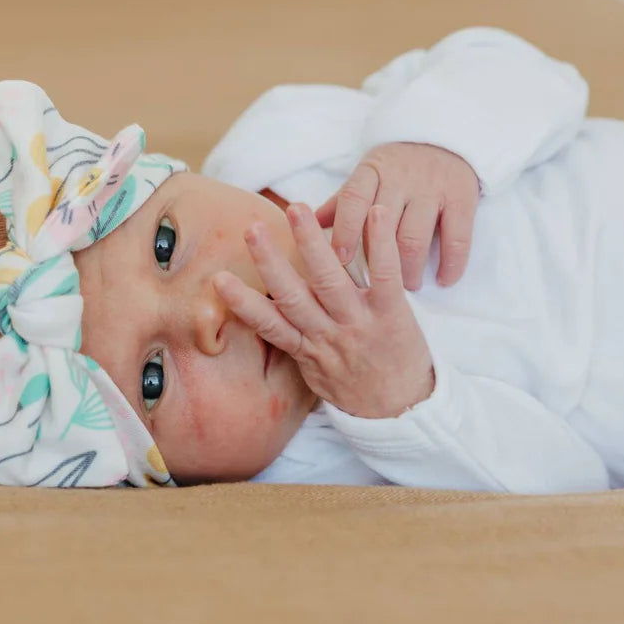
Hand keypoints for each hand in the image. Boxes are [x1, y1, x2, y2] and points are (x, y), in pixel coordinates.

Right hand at [214, 203, 434, 418]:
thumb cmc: (356, 390)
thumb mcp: (316, 374)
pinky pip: (386, 275)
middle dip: (271, 261)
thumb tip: (269, 317)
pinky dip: (380, 243)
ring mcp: (360, 324)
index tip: (219, 279)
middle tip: (252, 229)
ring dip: (312, 243)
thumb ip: (295, 342)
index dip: (243, 303)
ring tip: (295, 210)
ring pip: (330, 280)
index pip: (269, 325)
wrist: (404, 413)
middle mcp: (329, 335)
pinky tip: (374, 213)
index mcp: (308, 349)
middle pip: (294, 296)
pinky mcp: (394, 315)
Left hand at [315, 142, 478, 289]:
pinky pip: (458, 237)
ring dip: (410, 269)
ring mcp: (433, 187)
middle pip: (384, 226)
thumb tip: (301, 225)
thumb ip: (340, 203)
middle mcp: (401, 178)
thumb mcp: (366, 177)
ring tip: (408, 287)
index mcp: (371, 172)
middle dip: (377, 262)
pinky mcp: (463, 197)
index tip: (338, 259)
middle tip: (373, 290)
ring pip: (416, 237)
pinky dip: (451, 263)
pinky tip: (444, 280)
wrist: (445, 138)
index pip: (353, 200)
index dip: (345, 230)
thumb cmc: (395, 168)